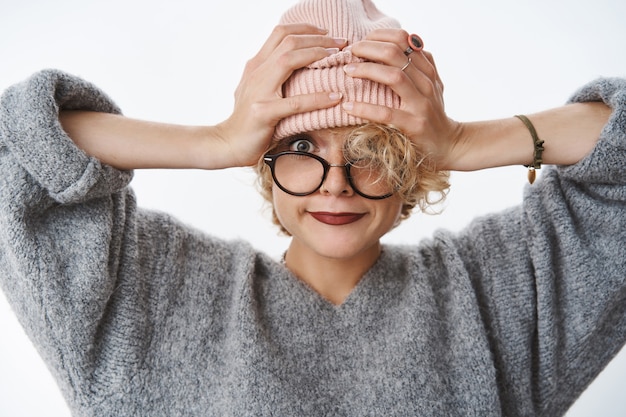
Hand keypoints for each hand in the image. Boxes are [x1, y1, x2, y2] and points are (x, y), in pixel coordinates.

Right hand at [214, 24, 346, 166]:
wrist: (228, 143)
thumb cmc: (248, 118)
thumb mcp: (257, 89)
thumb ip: (272, 74)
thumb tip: (298, 64)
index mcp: (256, 65)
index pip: (280, 33)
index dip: (306, 28)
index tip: (327, 33)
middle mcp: (256, 72)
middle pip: (288, 42)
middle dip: (318, 38)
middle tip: (341, 42)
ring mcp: (259, 91)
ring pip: (289, 60)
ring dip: (317, 55)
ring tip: (338, 57)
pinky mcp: (264, 112)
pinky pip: (296, 102)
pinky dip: (319, 98)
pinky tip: (336, 98)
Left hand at [341, 29, 464, 169]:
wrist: (449, 144)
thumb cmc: (431, 113)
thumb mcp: (428, 85)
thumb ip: (416, 66)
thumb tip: (393, 45)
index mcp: (427, 70)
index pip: (404, 40)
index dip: (380, 36)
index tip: (362, 40)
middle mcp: (426, 83)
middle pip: (396, 54)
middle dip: (369, 48)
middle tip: (351, 51)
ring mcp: (421, 104)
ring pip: (394, 77)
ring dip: (367, 70)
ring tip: (348, 70)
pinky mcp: (414, 125)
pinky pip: (386, 113)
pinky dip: (364, 108)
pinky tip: (349, 107)